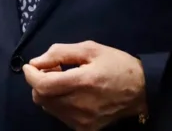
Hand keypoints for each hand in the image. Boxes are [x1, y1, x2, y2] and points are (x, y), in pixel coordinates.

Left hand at [22, 41, 146, 130]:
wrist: (141, 90)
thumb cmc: (117, 64)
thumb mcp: (91, 49)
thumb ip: (61, 53)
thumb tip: (36, 61)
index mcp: (82, 82)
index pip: (43, 85)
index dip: (30, 75)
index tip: (29, 66)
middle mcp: (80, 105)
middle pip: (41, 98)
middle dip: (39, 82)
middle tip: (52, 69)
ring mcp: (82, 121)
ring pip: (49, 108)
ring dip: (48, 93)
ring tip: (64, 81)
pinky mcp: (86, 129)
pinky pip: (60, 116)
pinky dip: (59, 104)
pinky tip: (72, 94)